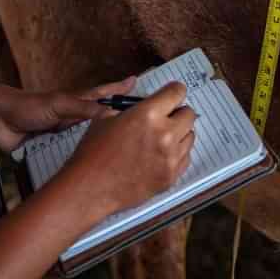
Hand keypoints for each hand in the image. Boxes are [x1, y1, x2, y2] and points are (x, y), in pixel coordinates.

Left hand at [0, 75, 138, 152]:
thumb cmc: (27, 106)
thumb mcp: (60, 105)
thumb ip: (85, 109)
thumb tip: (114, 113)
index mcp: (77, 102)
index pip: (104, 94)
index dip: (120, 89)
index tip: (137, 81)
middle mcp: (73, 118)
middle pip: (100, 120)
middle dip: (117, 123)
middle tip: (138, 127)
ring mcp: (63, 135)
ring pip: (88, 140)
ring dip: (100, 146)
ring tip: (120, 153)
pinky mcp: (53, 151)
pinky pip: (72, 156)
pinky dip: (81, 160)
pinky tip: (91, 169)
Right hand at [65, 82, 196, 217]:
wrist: (89, 188)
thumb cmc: (93, 151)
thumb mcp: (106, 117)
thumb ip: (131, 107)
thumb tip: (147, 104)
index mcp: (148, 114)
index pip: (177, 92)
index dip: (174, 90)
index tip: (172, 93)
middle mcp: (165, 134)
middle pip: (189, 114)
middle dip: (177, 112)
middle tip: (165, 117)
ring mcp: (170, 158)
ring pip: (190, 136)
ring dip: (179, 133)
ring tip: (161, 138)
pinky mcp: (170, 177)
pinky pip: (185, 158)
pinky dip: (176, 153)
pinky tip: (160, 155)